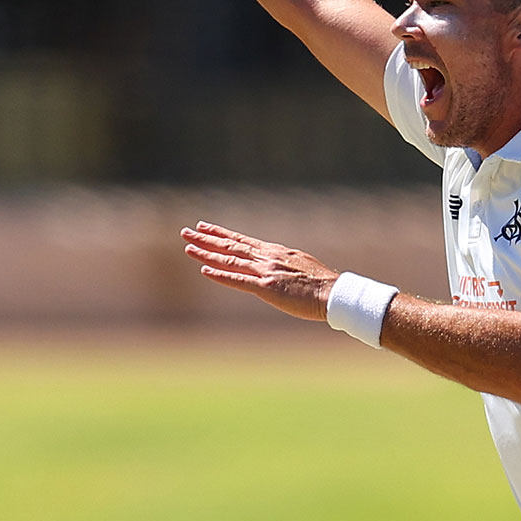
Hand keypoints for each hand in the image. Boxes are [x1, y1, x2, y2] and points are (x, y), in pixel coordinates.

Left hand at [182, 224, 337, 321]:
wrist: (333, 293)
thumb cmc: (322, 284)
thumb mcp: (301, 267)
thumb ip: (284, 265)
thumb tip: (277, 267)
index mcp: (275, 252)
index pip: (242, 241)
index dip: (221, 233)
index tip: (204, 227)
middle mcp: (267, 257)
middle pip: (231, 246)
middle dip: (207, 238)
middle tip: (186, 231)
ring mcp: (266, 271)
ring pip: (230, 260)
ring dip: (207, 253)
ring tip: (188, 247)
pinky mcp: (267, 287)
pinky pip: (238, 280)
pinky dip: (220, 275)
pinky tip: (204, 270)